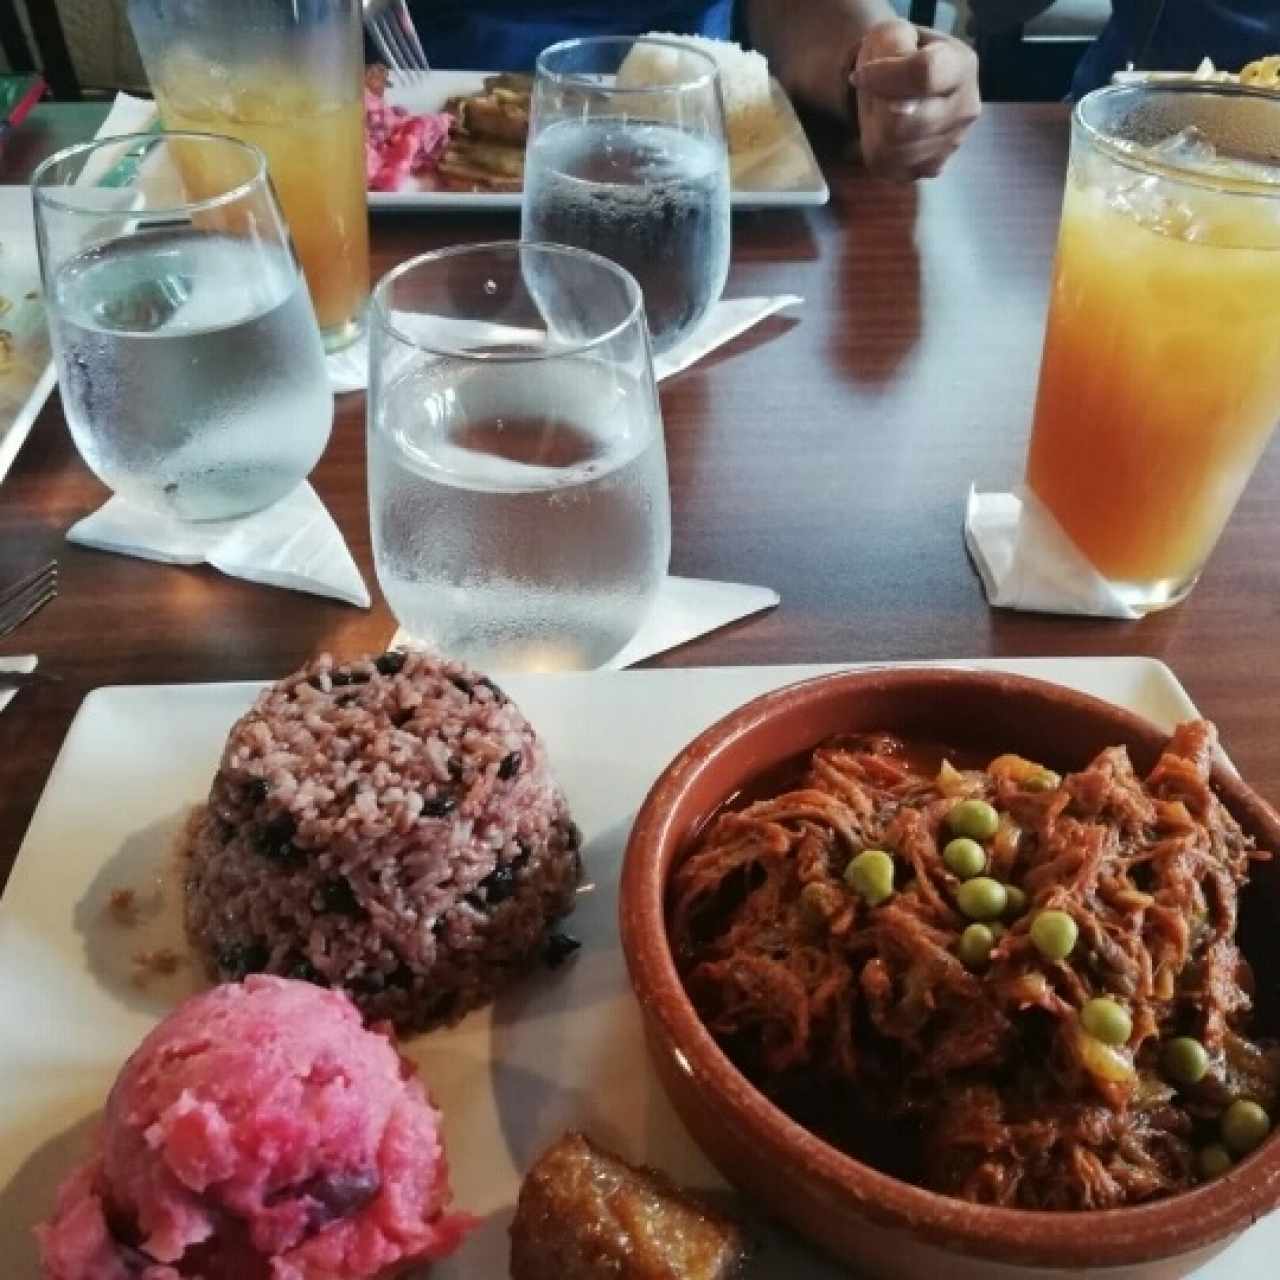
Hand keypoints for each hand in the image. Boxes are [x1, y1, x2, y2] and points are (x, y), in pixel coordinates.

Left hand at [852, 20, 979, 180]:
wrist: (901, 84)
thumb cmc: (897, 54)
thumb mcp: (892, 35)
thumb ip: (893, 52)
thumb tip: (894, 105)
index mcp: (961, 64)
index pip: (924, 74)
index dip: (885, 77)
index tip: (860, 75)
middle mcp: (966, 107)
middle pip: (903, 122)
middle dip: (876, 108)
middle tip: (876, 94)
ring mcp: (953, 143)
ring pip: (893, 149)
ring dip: (873, 131)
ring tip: (882, 113)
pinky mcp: (933, 168)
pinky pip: (892, 169)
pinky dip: (880, 151)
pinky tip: (889, 134)